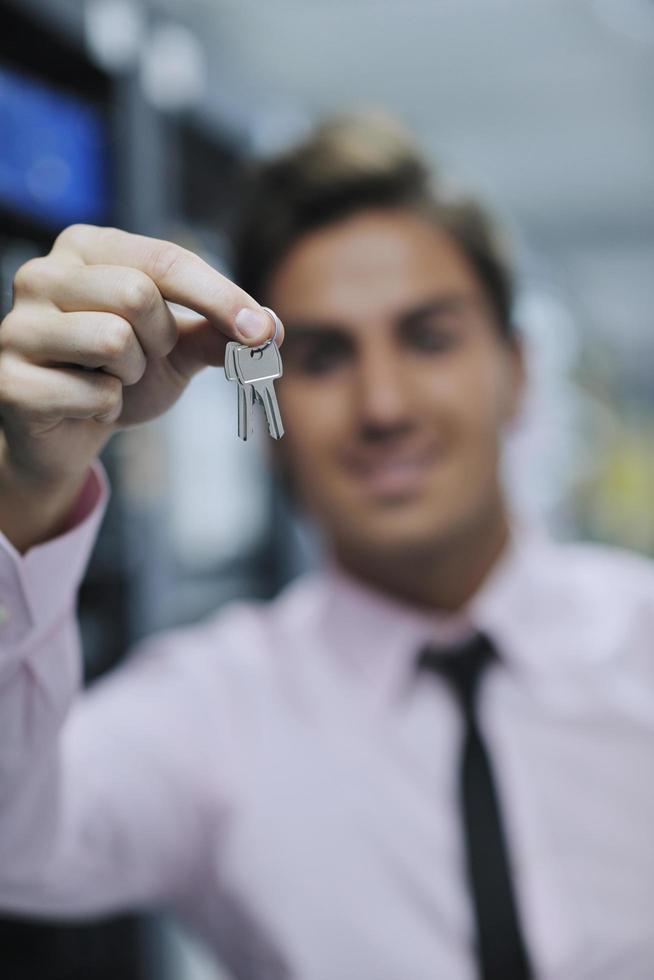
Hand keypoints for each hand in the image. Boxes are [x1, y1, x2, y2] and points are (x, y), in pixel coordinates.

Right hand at [0, 224, 281, 548]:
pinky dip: (106, 408)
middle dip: (159, 339)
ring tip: (110, 378)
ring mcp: (17, 325)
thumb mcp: (177, 346)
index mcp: (86, 248)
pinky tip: (84, 405)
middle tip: (142, 357)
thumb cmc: (122, 374)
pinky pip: (93, 394)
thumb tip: (273, 328)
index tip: (263, 331)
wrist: (69, 430)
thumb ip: (220, 330)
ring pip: (113, 339)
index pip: (165, 259)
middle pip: (137, 293)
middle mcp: (41, 273)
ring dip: (131, 374)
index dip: (220, 296)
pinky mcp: (9, 380)